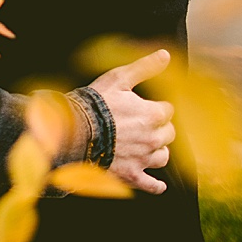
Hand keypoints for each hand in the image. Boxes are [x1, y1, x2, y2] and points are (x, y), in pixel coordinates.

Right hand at [88, 48, 175, 194]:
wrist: (73, 132)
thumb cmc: (95, 103)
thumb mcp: (118, 78)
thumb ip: (144, 67)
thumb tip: (165, 55)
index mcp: (153, 114)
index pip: (168, 110)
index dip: (156, 107)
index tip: (145, 106)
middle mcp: (153, 138)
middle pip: (168, 133)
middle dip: (158, 128)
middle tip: (143, 124)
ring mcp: (143, 159)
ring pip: (162, 156)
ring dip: (156, 150)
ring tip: (145, 146)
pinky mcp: (132, 175)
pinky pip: (151, 185)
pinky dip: (156, 185)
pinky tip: (158, 185)